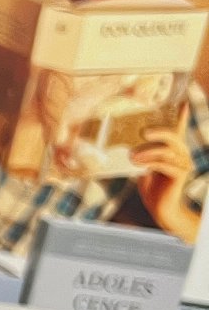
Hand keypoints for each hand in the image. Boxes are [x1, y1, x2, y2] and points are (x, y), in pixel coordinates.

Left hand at [132, 107, 199, 241]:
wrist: (159, 207)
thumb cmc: (151, 186)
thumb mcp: (143, 167)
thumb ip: (140, 155)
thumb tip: (126, 145)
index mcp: (173, 150)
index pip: (179, 129)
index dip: (182, 116)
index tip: (183, 102)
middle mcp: (181, 154)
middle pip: (173, 136)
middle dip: (159, 131)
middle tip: (143, 131)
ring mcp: (183, 164)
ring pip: (166, 151)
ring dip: (147, 151)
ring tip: (132, 156)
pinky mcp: (180, 174)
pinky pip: (165, 164)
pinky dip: (150, 163)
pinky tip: (139, 165)